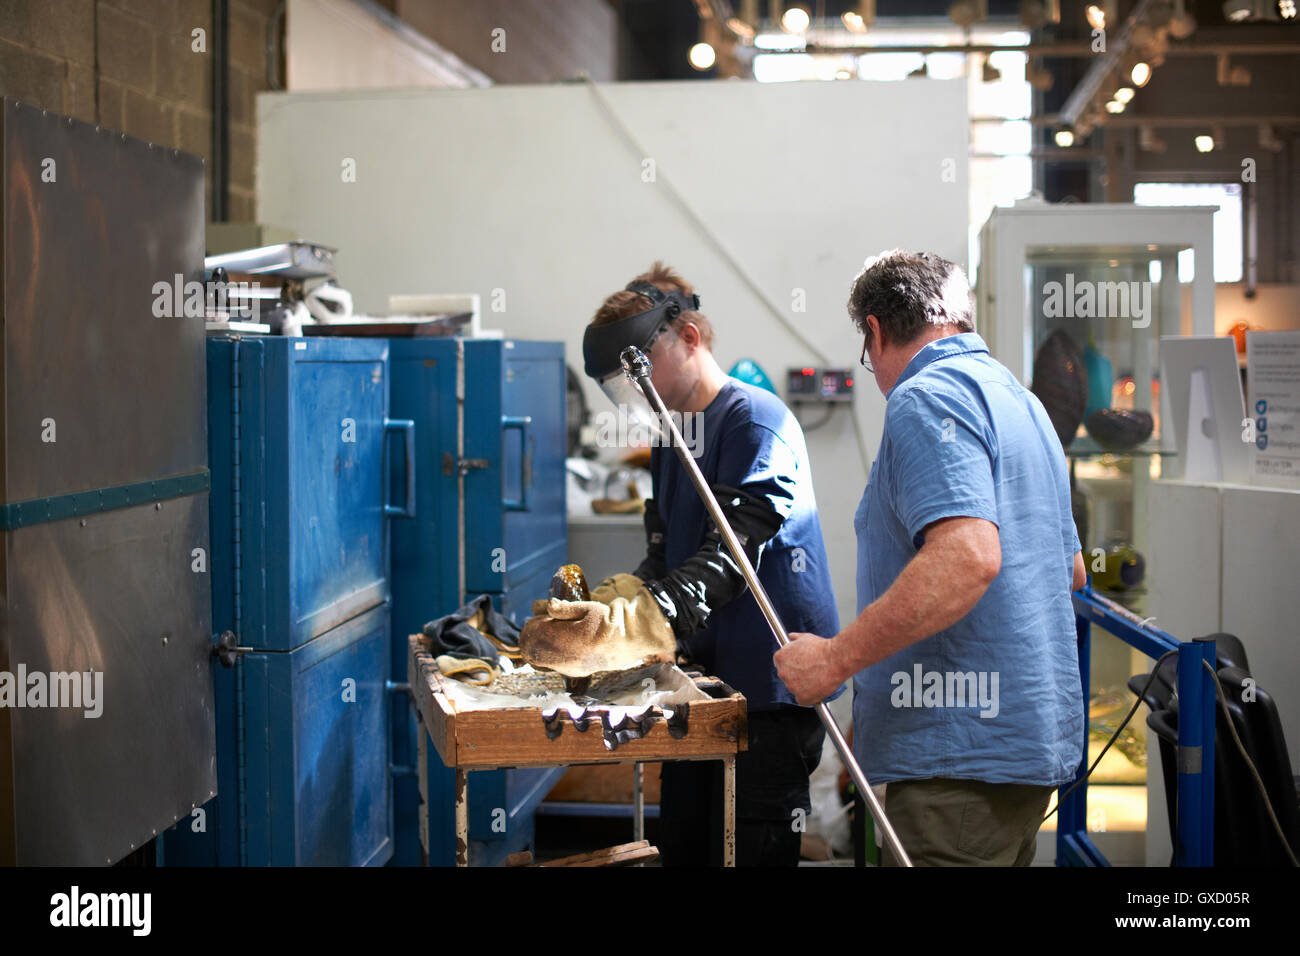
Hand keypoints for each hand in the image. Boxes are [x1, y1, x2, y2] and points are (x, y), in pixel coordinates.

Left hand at [520, 592, 673, 677]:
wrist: (632, 641)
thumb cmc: (611, 621)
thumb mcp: (589, 608)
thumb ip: (566, 609)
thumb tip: (548, 606)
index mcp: (567, 640)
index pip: (536, 634)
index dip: (533, 624)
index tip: (539, 615)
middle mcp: (566, 659)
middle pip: (533, 650)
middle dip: (534, 636)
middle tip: (542, 623)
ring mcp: (571, 668)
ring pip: (542, 659)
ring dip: (541, 646)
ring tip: (551, 633)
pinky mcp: (576, 672)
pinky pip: (554, 664)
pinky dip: (551, 653)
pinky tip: (560, 643)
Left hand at [774, 632, 845, 704]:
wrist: (836, 659)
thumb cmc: (822, 648)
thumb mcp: (806, 637)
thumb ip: (795, 639)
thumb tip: (791, 637)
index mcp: (780, 658)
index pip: (780, 664)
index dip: (791, 664)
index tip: (800, 666)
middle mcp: (782, 673)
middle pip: (787, 677)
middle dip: (796, 675)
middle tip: (810, 672)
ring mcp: (791, 687)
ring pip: (795, 689)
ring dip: (803, 686)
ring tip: (817, 678)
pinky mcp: (801, 698)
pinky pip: (803, 700)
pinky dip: (809, 697)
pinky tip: (818, 689)